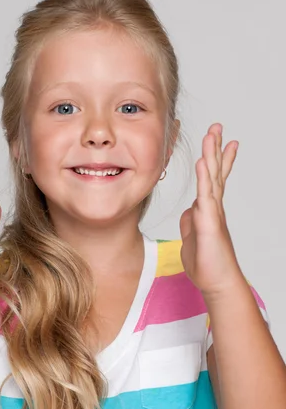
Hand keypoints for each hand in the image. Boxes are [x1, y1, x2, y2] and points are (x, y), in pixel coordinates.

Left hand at [179, 122, 243, 296]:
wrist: (216, 282)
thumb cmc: (206, 263)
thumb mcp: (192, 238)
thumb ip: (191, 222)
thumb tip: (189, 211)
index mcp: (208, 210)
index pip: (212, 179)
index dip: (216, 159)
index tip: (219, 141)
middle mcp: (213, 207)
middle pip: (214, 172)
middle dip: (215, 148)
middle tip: (217, 127)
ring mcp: (213, 213)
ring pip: (211, 178)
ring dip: (211, 155)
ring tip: (213, 134)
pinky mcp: (209, 223)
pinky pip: (205, 196)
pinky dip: (204, 178)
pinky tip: (203, 162)